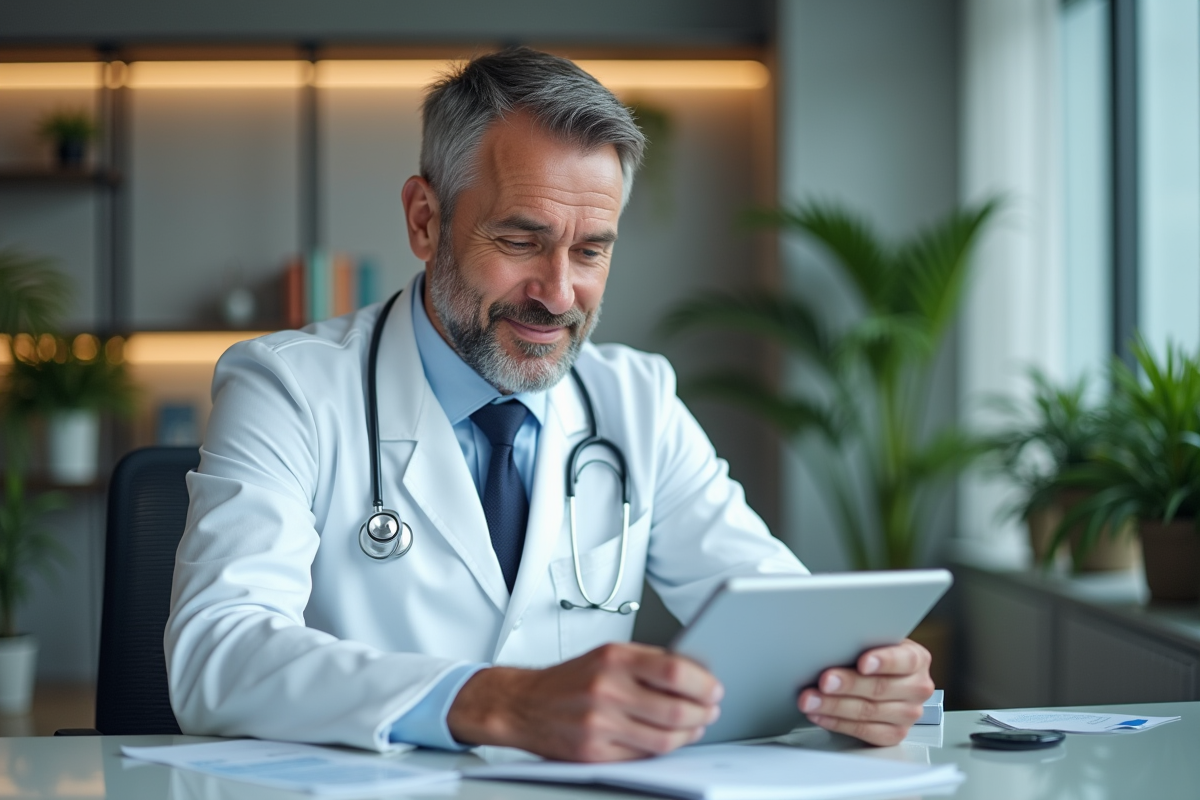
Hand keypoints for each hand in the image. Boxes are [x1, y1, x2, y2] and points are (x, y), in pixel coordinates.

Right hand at [446, 642, 722, 761]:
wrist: (522, 704)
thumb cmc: (568, 679)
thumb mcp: (606, 654)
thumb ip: (647, 661)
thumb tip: (694, 672)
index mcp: (613, 659)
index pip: (673, 671)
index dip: (703, 683)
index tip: (715, 688)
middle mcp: (605, 690)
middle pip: (674, 710)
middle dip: (702, 712)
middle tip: (712, 709)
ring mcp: (599, 725)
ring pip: (664, 739)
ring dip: (689, 734)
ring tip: (695, 725)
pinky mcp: (594, 753)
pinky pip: (643, 757)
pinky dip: (663, 749)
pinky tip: (668, 739)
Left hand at [797, 638, 933, 745]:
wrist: (880, 676)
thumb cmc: (872, 654)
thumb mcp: (873, 641)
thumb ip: (862, 643)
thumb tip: (834, 643)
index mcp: (917, 659)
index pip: (904, 660)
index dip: (884, 661)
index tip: (862, 663)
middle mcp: (917, 688)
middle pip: (881, 688)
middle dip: (848, 684)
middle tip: (824, 681)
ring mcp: (908, 714)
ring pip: (868, 711)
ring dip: (834, 706)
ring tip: (811, 700)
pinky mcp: (894, 734)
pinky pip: (864, 731)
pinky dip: (837, 722)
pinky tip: (820, 715)